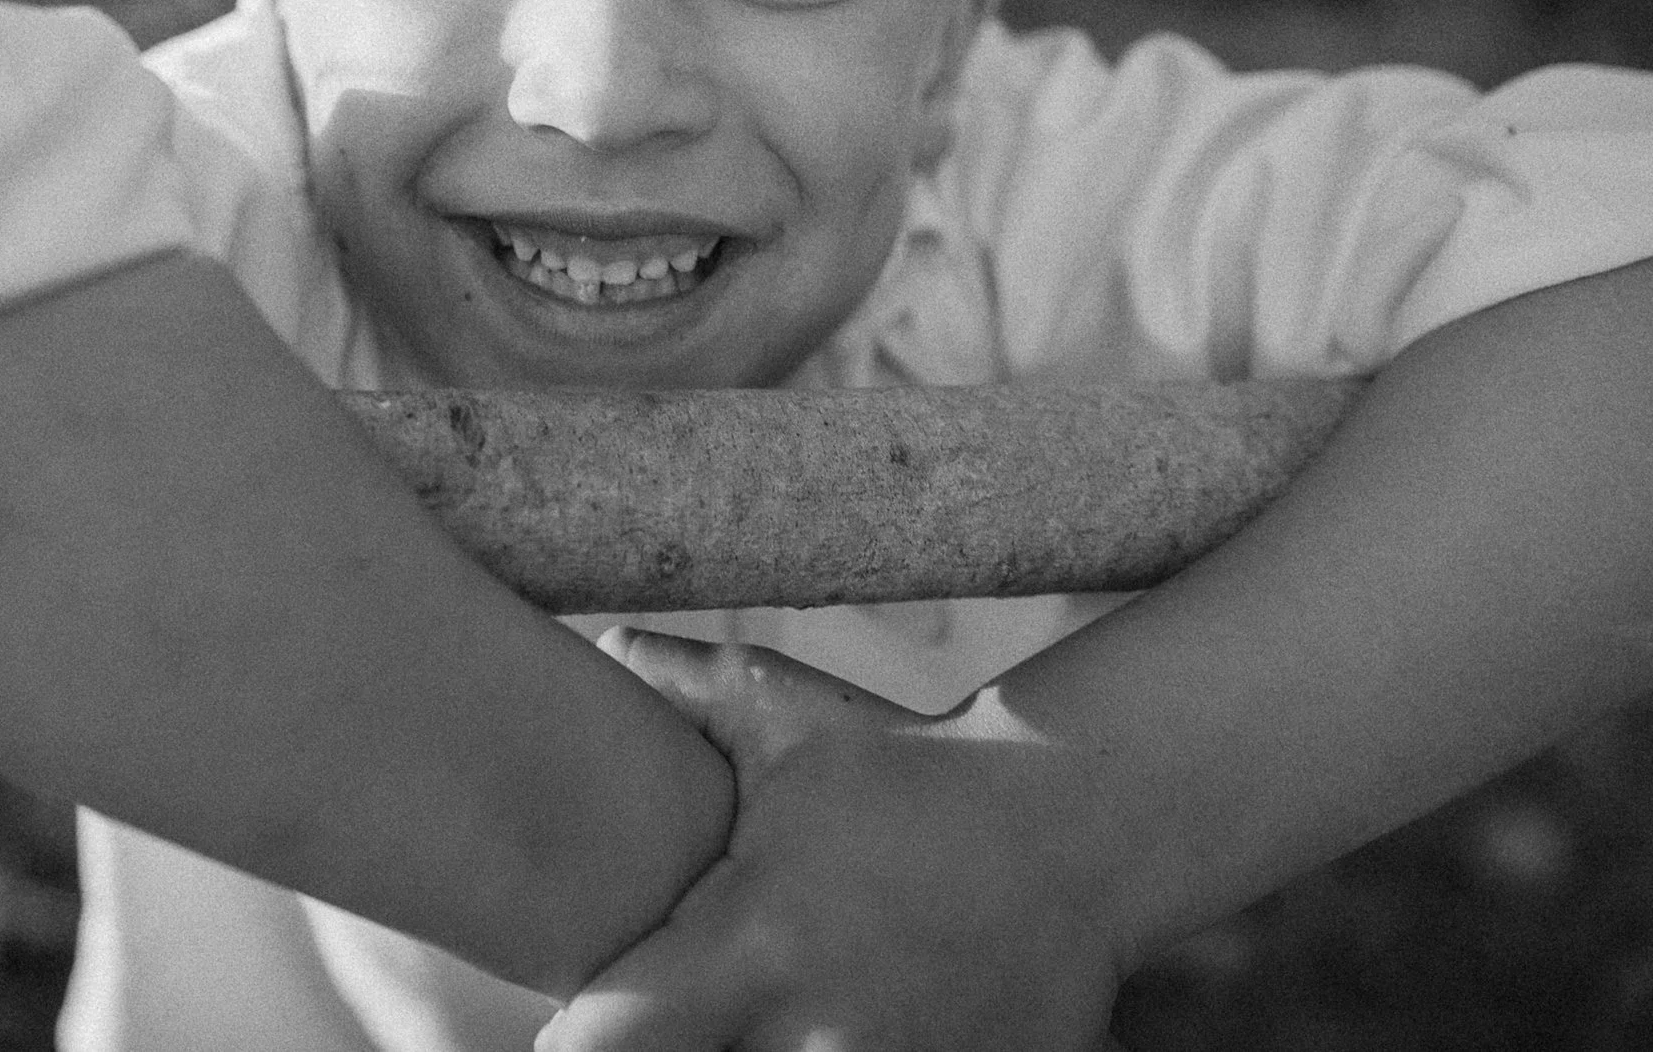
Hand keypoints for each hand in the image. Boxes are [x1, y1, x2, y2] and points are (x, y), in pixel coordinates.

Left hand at [538, 629, 1126, 1051]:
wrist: (1074, 822)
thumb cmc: (910, 768)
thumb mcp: (790, 719)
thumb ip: (686, 690)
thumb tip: (610, 642)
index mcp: (749, 942)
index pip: (607, 1037)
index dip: (578, 1036)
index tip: (584, 1014)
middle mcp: (809, 1030)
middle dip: (669, 1050)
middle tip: (685, 1009)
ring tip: (778, 1002)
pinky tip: (855, 1022)